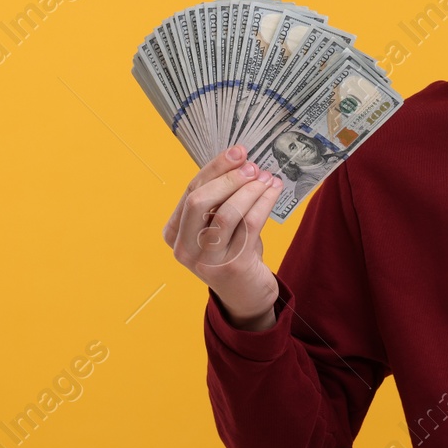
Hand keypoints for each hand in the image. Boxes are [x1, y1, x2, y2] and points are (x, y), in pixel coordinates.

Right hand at [163, 144, 287, 328]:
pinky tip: (273, 191)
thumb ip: (219, 198)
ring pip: (226, 212)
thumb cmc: (231, 252)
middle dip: (229, 177)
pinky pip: (249, 225)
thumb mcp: (217, 225)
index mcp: (174, 232)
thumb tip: (241, 160)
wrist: (246, 295)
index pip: (191, 190)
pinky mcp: (231, 267)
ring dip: (250, 190)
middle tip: (253, 166)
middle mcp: (183, 248)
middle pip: (200, 200)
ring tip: (267, 178)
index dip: (215, 168)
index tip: (238, 152)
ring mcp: (205, 261)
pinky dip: (263, 203)